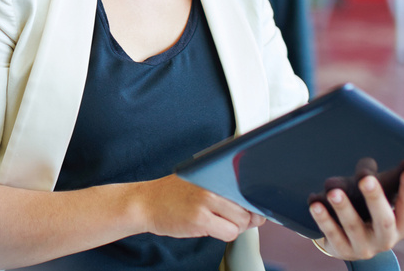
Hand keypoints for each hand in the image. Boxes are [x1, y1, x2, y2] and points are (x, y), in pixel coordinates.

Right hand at [139, 175, 265, 241]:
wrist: (145, 203)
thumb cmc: (172, 194)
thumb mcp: (200, 182)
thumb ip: (226, 191)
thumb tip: (258, 213)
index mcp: (213, 169)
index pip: (248, 187)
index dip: (251, 203)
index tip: (248, 209)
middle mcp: (212, 181)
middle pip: (248, 208)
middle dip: (241, 219)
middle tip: (222, 217)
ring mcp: (206, 199)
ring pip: (241, 222)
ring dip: (231, 227)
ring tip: (212, 220)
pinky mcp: (200, 218)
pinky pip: (229, 233)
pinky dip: (222, 234)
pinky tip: (206, 226)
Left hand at [309, 161, 403, 259]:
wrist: (349, 243)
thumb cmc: (368, 211)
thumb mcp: (380, 198)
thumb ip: (389, 179)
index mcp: (401, 226)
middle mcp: (385, 239)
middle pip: (383, 219)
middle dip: (374, 198)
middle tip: (365, 178)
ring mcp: (364, 248)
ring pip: (353, 226)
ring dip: (343, 207)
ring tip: (333, 191)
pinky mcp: (342, 250)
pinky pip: (332, 234)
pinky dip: (323, 219)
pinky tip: (315, 204)